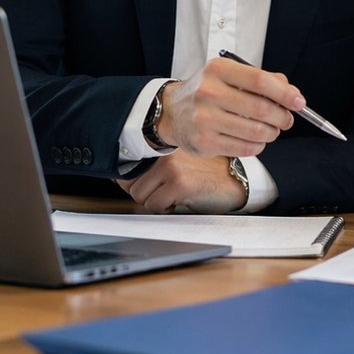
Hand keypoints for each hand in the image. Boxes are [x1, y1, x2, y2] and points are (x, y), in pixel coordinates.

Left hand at [115, 151, 247, 213]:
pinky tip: (181, 199)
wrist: (234, 180)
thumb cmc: (204, 172)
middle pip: (130, 185)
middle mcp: (164, 152)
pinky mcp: (180, 184)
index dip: (133, 182)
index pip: (126, 166)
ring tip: (175, 193)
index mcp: (161, 144)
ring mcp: (172, 167)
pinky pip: (155, 206)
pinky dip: (166, 209)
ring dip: (156, 202)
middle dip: (146, 194)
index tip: (146, 184)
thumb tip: (118, 178)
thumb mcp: (176, 162)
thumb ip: (150, 165)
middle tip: (166, 191)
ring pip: (140, 197)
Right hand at [157, 57, 300, 157]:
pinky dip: (258, 146)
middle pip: (262, 109)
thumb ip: (261, 80)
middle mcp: (209, 93)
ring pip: (256, 132)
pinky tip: (255, 140)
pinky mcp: (204, 142)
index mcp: (218, 70)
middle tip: (286, 120)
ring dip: (272, 133)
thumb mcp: (228, 75)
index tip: (298, 102)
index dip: (285, 93)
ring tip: (271, 130)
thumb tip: (291, 92)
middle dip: (282, 117)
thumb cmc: (207, 91)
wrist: (172, 112)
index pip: (260, 81)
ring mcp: (205, 119)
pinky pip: (245, 149)